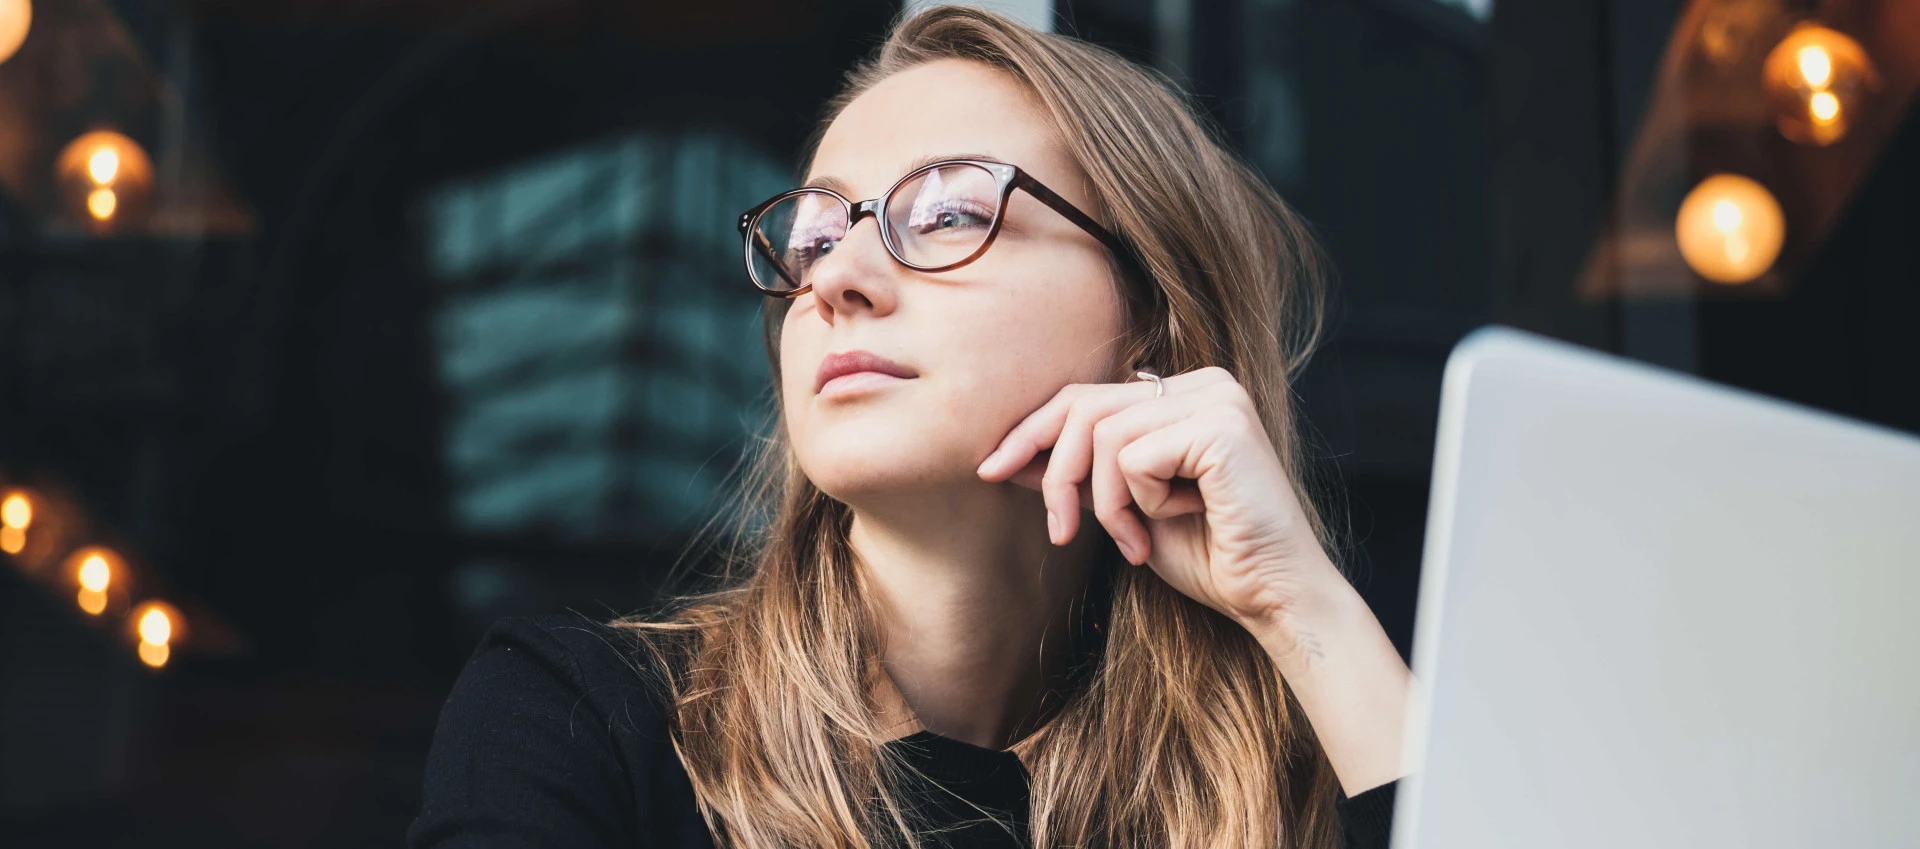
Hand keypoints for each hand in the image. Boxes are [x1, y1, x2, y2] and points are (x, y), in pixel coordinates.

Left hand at [974, 366, 1342, 632]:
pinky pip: (1134, 457)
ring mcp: (1216, 398)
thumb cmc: (1209, 558)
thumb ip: (1081, 475)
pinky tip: (1179, 520)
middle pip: (1083, 406)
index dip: (1031, 431)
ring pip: (1103, 436)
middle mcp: (1204, 383)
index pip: (1085, 395)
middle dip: (1056, 474)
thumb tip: (1010, 455)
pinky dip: (1139, 503)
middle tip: (1062, 531)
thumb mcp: (1126, 510)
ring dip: (1106, 503)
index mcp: (1184, 394)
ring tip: (1136, 540)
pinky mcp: (1221, 426)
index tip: (991, 469)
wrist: (1272, 596)